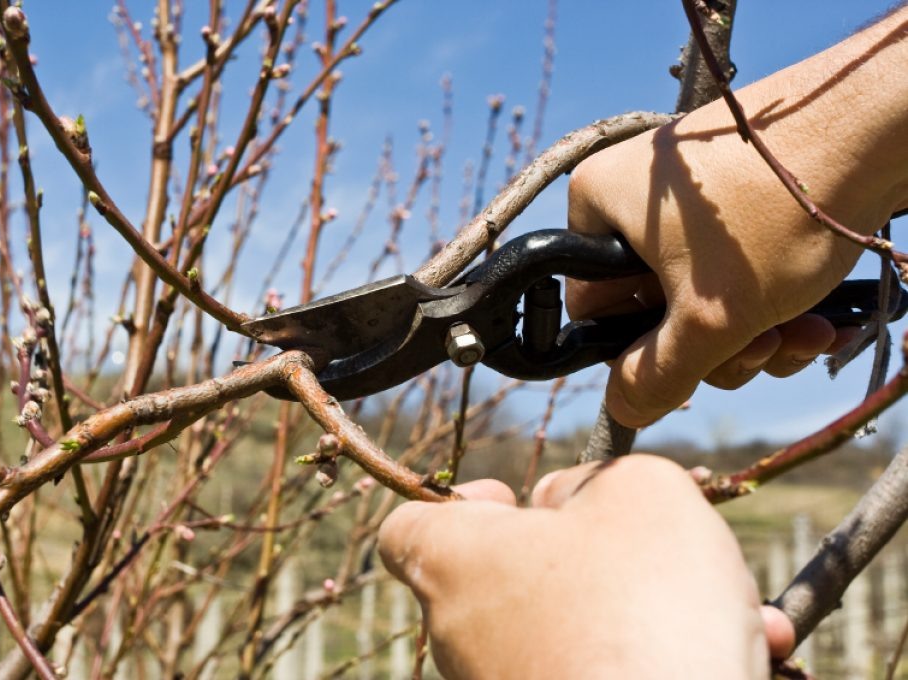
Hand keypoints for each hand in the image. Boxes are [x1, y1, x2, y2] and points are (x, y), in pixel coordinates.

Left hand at [379, 455, 794, 678]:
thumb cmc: (642, 613)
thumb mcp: (640, 494)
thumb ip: (597, 477)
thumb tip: (567, 502)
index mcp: (457, 562)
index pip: (409, 526)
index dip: (461, 503)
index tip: (516, 500)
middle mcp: (465, 635)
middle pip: (514, 576)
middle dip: (598, 559)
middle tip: (665, 553)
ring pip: (579, 632)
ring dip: (651, 615)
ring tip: (740, 615)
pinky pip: (606, 676)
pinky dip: (660, 662)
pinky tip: (746, 656)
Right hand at [566, 9, 907, 426]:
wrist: (876, 128)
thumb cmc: (778, 215)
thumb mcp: (710, 317)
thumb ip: (658, 374)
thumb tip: (620, 405)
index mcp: (599, 206)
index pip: (594, 307)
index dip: (643, 349)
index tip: (693, 363)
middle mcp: (637, 197)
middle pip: (656, 310)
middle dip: (717, 347)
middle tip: (761, 350)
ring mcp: (692, 198)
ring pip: (705, 298)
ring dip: (756, 335)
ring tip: (806, 334)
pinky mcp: (742, 198)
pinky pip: (738, 272)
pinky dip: (775, 304)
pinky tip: (820, 319)